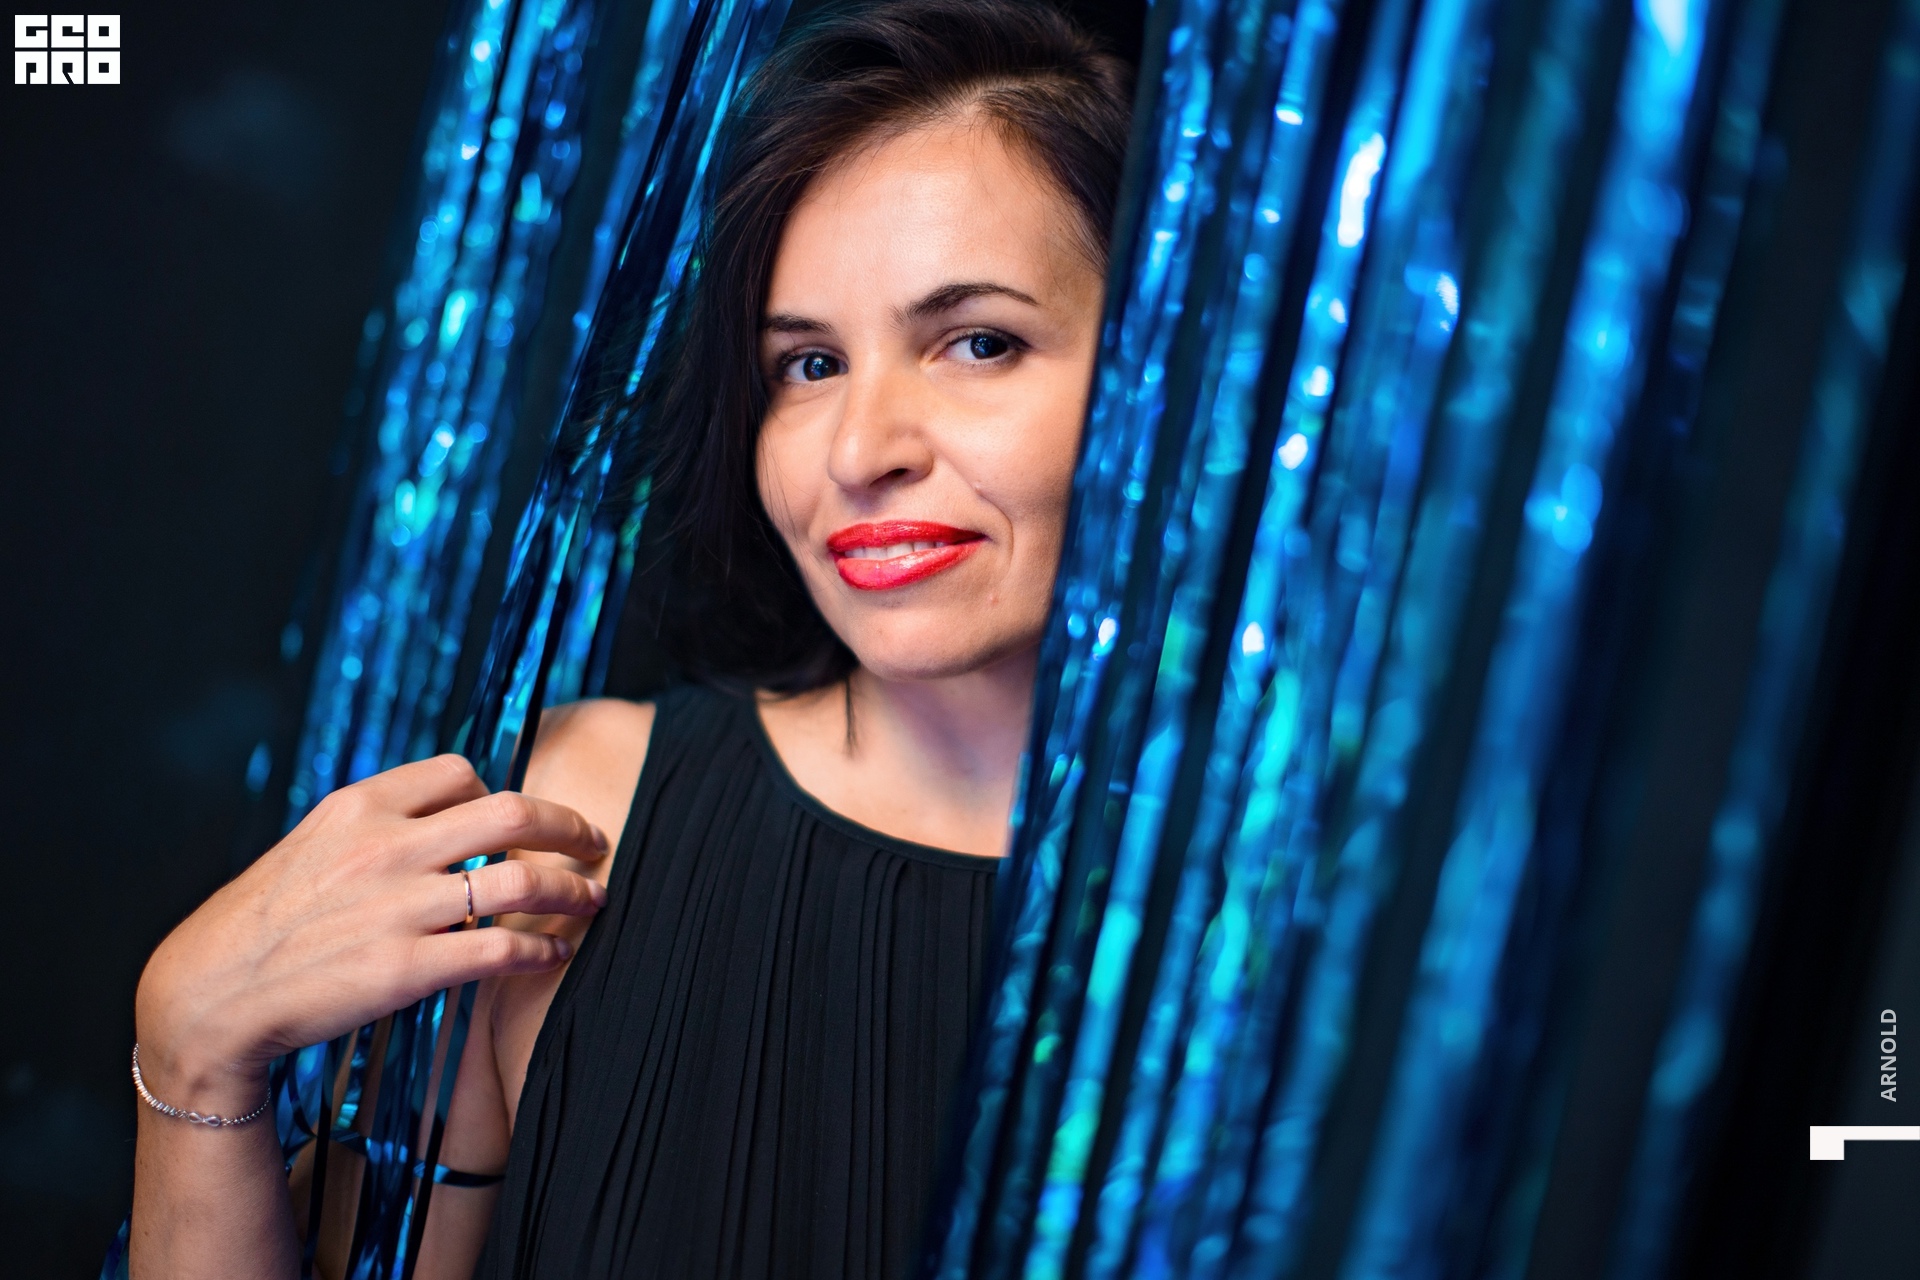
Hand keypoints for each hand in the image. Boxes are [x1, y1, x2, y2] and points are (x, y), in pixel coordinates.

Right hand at [134, 754, 607, 1115]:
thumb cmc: (263, 923)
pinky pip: (501, 950)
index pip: (460, 770)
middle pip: (512, 813)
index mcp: (359, 806)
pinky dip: (542, 949)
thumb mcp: (311, 846)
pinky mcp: (406, 969)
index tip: (519, 820)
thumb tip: (440, 815)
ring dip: (574, 890)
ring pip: (521, 881)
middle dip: (569, 826)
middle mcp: (385, 847)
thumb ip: (375, 827)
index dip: (501, 790)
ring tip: (595, 899)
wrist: (208, 996)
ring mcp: (398, 908)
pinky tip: (555, 952)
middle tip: (595, 841)